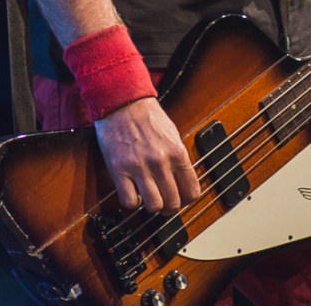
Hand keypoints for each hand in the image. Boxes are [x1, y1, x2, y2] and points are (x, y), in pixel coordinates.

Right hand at [94, 96, 199, 211]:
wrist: (123, 103)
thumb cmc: (148, 117)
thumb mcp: (173, 134)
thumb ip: (178, 158)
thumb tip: (184, 181)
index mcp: (177, 152)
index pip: (191, 190)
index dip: (187, 199)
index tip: (182, 198)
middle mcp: (160, 161)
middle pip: (173, 202)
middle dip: (171, 207)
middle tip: (166, 203)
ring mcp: (139, 167)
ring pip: (153, 206)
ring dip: (152, 206)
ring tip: (150, 197)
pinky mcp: (119, 170)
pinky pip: (129, 201)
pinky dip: (133, 202)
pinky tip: (134, 192)